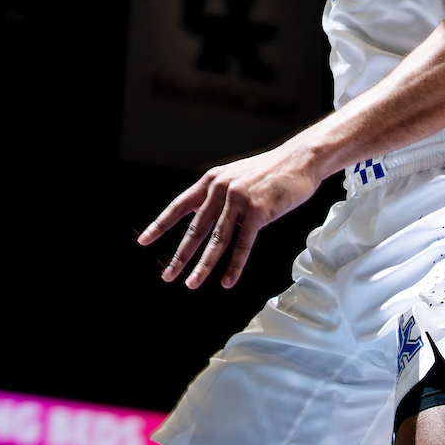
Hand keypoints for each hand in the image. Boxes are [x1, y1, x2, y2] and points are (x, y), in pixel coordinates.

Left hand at [138, 140, 321, 289]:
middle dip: (180, 255)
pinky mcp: (258, 211)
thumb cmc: (270, 172)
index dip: (161, 225)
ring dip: (203, 266)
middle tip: (167, 276)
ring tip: (191, 284)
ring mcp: (239, 199)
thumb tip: (204, 220)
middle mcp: (220, 188)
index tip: (143, 241)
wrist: (300, 160)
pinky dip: (234, 265)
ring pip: (216, 240)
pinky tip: (226, 281)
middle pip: (195, 229)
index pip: (180, 206)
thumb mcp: (237, 177)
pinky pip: (242, 243)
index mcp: (212, 180)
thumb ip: (220, 196)